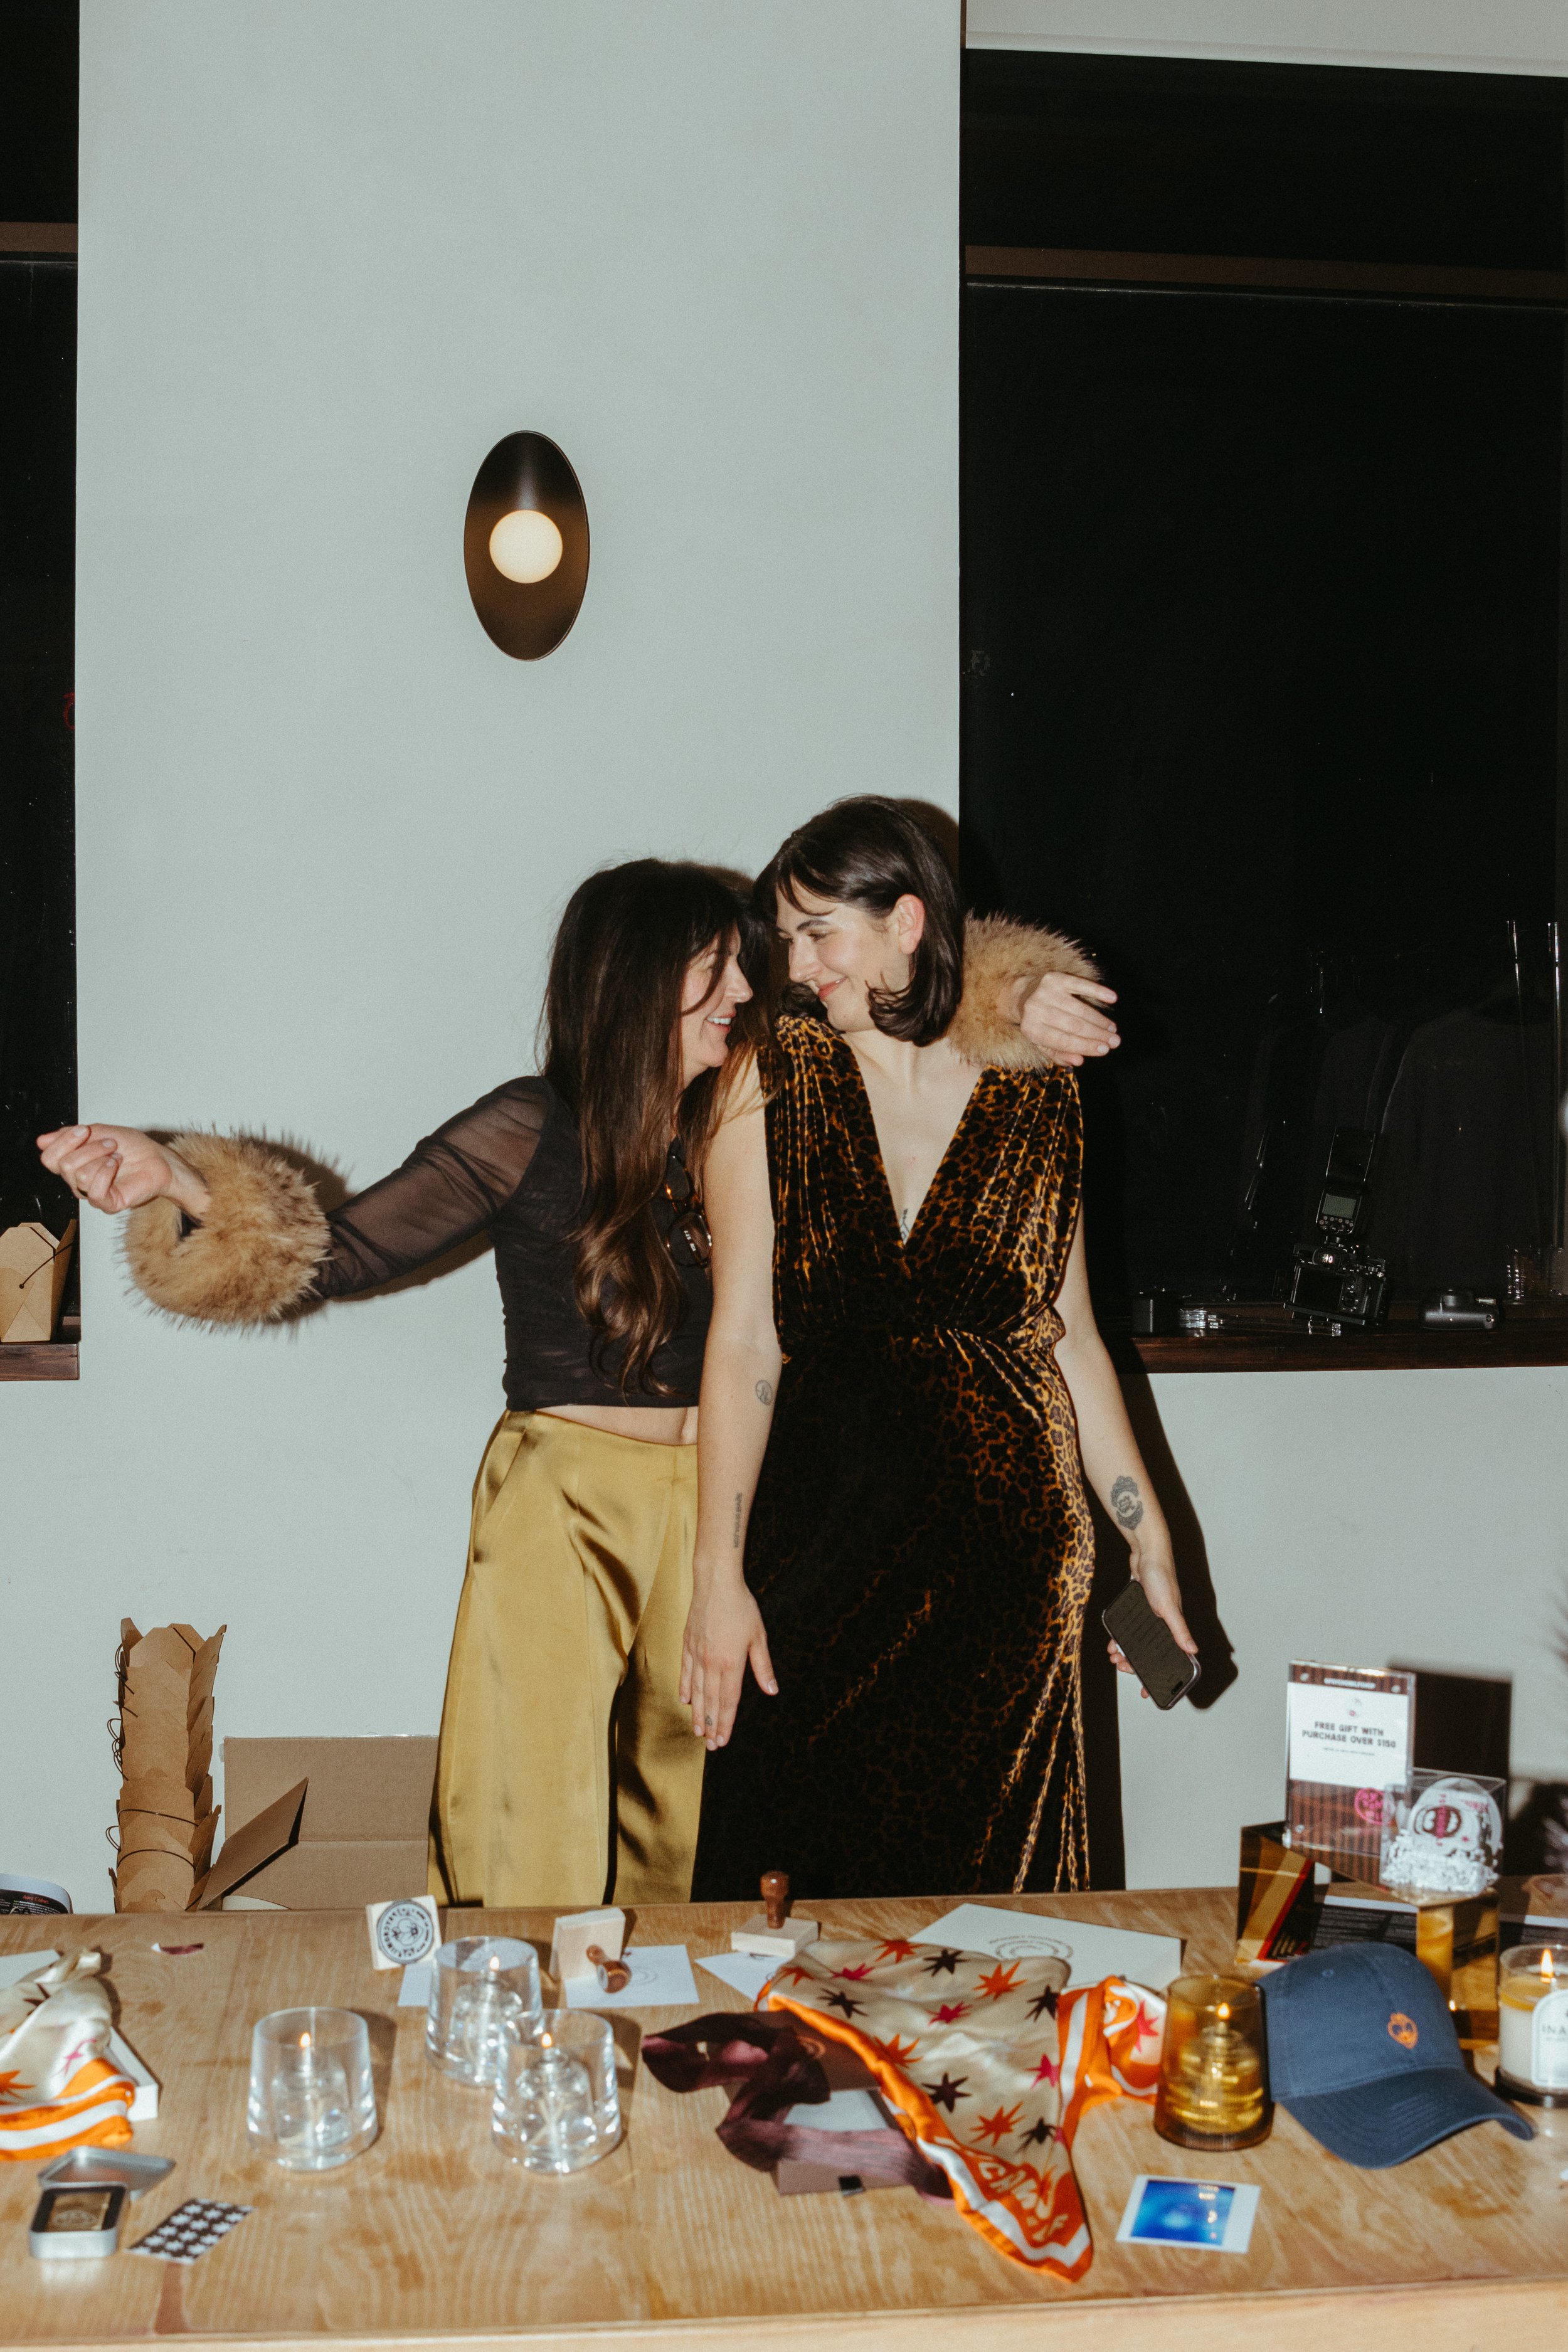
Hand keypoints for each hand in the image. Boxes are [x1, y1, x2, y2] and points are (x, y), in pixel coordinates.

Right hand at [36, 1124, 208, 1217]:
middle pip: (63, 1165)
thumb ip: (71, 1136)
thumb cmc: (133, 1147)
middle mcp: (79, 1181)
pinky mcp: (108, 1204)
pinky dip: (105, 1172)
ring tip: (118, 1155)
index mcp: (74, 1164)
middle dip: (88, 1148)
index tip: (83, 1131)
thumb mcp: (100, 1132)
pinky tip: (116, 1164)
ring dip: (102, 1157)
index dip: (62, 1142)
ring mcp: (92, 1194)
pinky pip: (94, 1191)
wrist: (160, 1159)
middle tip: (110, 1143)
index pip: (48, 1158)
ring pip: (80, 1175)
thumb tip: (41, 1141)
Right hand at [679, 1574, 777, 1750]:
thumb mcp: (759, 1637)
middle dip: (711, 1725)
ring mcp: (697, 1655)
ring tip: (698, 1732)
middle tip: (711, 1746)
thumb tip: (772, 1691)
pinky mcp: (688, 1644)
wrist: (716, 1583)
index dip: (726, 1723)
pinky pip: (685, 1672)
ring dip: (698, 1713)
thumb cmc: (741, 1607)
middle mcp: (711, 1663)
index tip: (723, 1740)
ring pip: (697, 1691)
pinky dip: (686, 1688)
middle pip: (711, 1701)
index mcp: (731, 1663)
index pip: (728, 1701)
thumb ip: (763, 1667)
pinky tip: (686, 1701)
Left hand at [1017, 971, 1119, 1067]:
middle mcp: (1035, 1009)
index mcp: (1031, 1029)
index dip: (1086, 1046)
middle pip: (1074, 1025)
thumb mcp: (1042, 1043)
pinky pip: (1080, 984)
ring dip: (1099, 1020)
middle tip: (1115, 1041)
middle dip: (1097, 1034)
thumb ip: (1059, 1054)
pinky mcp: (1054, 978)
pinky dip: (1098, 991)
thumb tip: (1079, 1061)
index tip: (1105, 1050)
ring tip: (1112, 1029)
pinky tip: (1112, 998)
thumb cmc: (1037, 1023)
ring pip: (1079, 1008)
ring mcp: (1044, 992)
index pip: (1063, 1040)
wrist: (1021, 995)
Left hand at [1107, 1548, 1198, 1694]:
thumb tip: (1192, 1651)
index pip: (1170, 1658)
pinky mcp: (1138, 1607)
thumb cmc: (1161, 1577)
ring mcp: (1151, 1616)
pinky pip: (1129, 1629)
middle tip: (1122, 1667)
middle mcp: (1164, 1623)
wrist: (1146, 1552)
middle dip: (1136, 1664)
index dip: (1160, 1676)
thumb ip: (1179, 1629)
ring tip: (1114, 1657)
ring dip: (1126, 1652)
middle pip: (1151, 1652)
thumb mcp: (1169, 1606)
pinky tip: (1112, 1642)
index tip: (1148, 1692)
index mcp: (1174, 1627)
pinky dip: (1120, 1637)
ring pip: (1138, 1642)